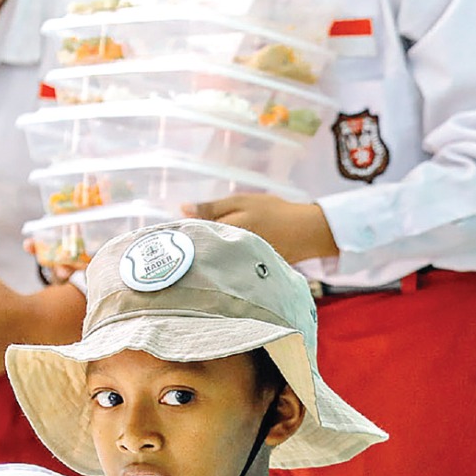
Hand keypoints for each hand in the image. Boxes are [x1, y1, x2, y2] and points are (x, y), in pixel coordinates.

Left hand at [185, 195, 338, 263]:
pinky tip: (217, 260)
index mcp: (226, 231)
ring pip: (211, 263)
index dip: (180, 233)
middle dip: (189, 248)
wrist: (305, 232)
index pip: (193, 234)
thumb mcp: (242, 202)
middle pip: (200, 252)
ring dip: (203, 257)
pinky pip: (224, 269)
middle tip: (179, 243)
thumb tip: (181, 209)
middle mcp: (230, 252)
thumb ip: (212, 207)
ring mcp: (238, 265)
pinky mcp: (246, 274)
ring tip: (196, 252)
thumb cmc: (274, 212)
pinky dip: (219, 264)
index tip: (170, 232)